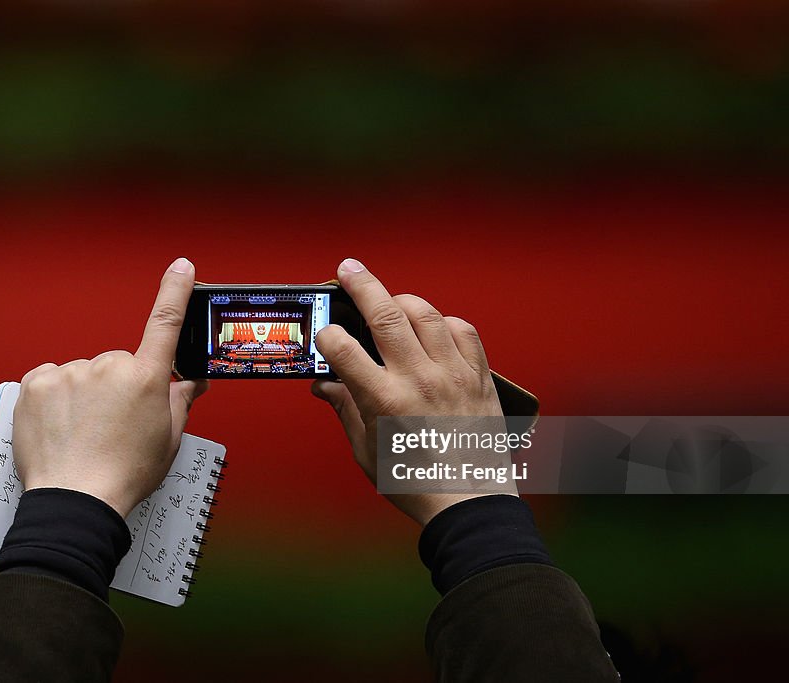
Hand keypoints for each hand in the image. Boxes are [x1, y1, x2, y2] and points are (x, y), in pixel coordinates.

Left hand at [12, 257, 207, 517]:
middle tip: (113, 424)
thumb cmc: (124, 475)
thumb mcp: (167, 440)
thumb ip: (179, 402)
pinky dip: (55, 396)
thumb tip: (190, 380)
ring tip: (83, 432)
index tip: (181, 267)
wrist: (74, 500)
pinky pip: (51, 378)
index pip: (165, 324)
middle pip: (117, 364)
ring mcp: (70, 373)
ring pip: (83, 374)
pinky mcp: (36, 383)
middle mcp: (109, 367)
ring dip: (83, 394)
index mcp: (147, 379)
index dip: (175, 291)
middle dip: (117, 386)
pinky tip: (60, 424)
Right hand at [311, 258, 512, 525]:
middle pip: (386, 314)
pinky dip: (443, 323)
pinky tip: (432, 329)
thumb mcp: (368, 450)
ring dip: (402, 300)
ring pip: (425, 314)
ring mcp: (453, 374)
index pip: (344, 348)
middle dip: (362, 285)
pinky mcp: (479, 376)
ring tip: (390, 300)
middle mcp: (419, 380)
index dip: (327, 335)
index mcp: (385, 401)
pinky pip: (462, 331)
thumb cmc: (415, 482)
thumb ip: (346, 409)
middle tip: (348, 268)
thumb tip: (325, 385)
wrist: (469, 502)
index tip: (324, 334)